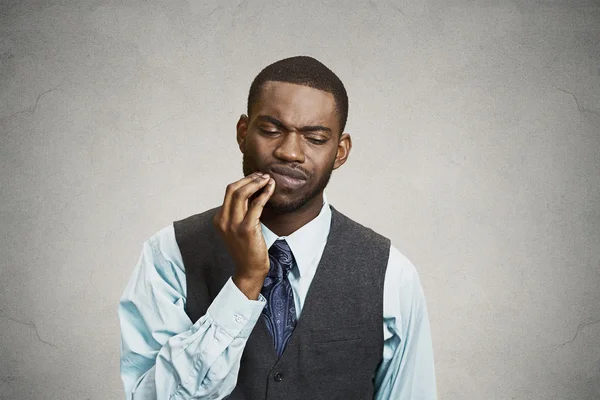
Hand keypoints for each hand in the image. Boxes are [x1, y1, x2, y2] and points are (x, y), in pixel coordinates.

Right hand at [213, 172, 275, 298]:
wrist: (249, 270)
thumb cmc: (247, 249)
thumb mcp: (237, 228)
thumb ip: (240, 212)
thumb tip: (252, 191)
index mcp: (219, 219)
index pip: (229, 192)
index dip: (244, 181)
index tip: (256, 177)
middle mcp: (223, 220)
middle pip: (233, 189)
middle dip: (249, 179)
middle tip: (263, 175)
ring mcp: (233, 225)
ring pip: (242, 193)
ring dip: (257, 183)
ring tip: (268, 179)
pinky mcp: (247, 229)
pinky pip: (256, 205)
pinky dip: (264, 193)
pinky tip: (271, 188)